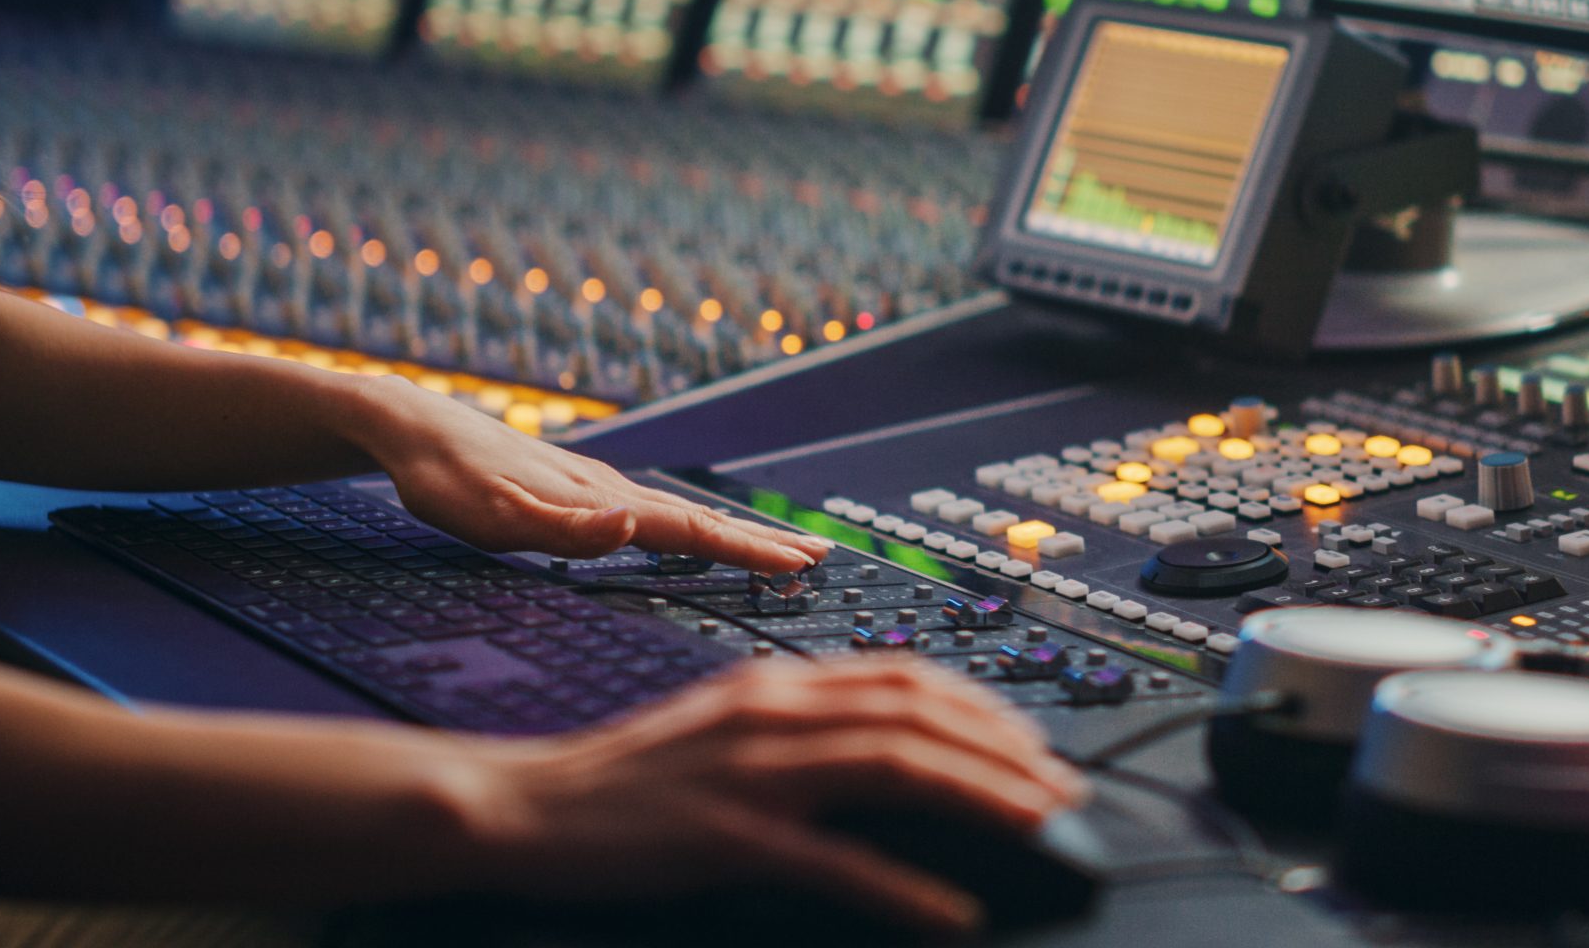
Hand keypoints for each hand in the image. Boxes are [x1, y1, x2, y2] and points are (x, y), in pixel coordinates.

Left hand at [349, 376, 833, 572]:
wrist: (410, 425)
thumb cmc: (443, 479)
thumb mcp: (491, 516)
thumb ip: (564, 528)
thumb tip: (631, 528)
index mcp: (600, 501)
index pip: (691, 530)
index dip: (748, 550)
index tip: (804, 564)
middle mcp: (608, 490)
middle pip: (698, 519)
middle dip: (759, 540)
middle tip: (820, 555)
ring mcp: (593, 487)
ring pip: (676, 513)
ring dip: (729, 532)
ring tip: (771, 547)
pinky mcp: (572, 489)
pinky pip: (647, 512)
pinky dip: (685, 526)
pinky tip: (684, 533)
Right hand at [461, 656, 1088, 936]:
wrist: (524, 806)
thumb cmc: (624, 782)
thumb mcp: (721, 730)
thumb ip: (797, 729)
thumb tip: (882, 748)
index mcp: (773, 684)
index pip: (903, 676)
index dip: (983, 705)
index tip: (1035, 742)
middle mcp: (771, 712)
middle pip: (916, 713)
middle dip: (1005, 749)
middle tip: (1064, 789)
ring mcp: (749, 772)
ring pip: (894, 766)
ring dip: (981, 795)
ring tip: (1041, 825)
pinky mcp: (726, 837)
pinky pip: (834, 862)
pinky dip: (903, 887)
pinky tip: (951, 912)